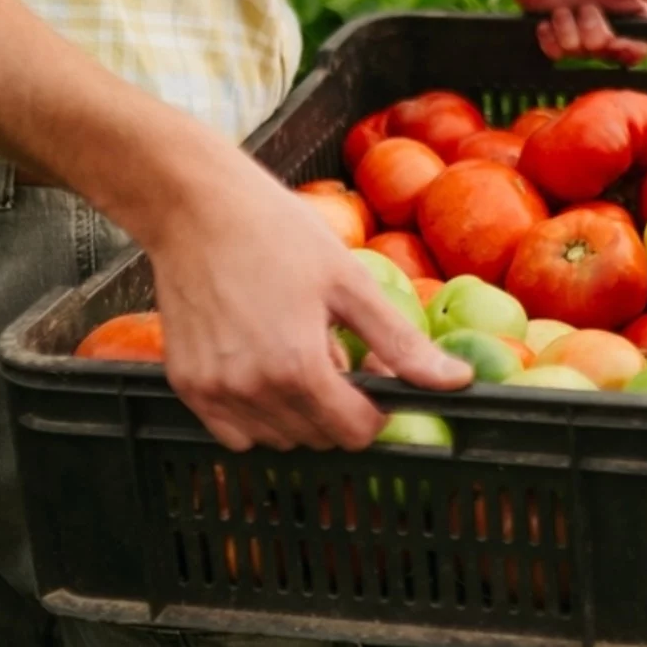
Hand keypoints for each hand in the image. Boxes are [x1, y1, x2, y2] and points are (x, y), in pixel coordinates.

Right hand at [149, 164, 472, 451]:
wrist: (196, 207)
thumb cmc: (277, 233)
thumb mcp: (350, 282)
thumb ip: (401, 343)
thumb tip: (458, 381)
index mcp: (299, 367)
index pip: (354, 432)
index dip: (375, 410)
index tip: (373, 375)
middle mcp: (253, 390)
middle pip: (318, 439)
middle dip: (339, 407)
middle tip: (335, 352)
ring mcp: (214, 391)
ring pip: (277, 439)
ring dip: (298, 413)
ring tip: (295, 353)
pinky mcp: (187, 384)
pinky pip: (232, 432)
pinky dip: (255, 416)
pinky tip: (262, 368)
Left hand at [460, 0, 646, 64]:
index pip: (643, 30)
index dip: (635, 44)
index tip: (622, 42)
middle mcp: (600, 0)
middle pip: (612, 46)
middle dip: (599, 39)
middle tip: (586, 16)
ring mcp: (570, 9)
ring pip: (581, 50)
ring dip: (570, 36)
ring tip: (558, 11)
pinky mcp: (541, 16)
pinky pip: (554, 49)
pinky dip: (549, 42)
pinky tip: (542, 22)